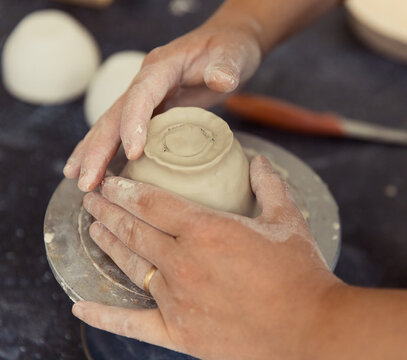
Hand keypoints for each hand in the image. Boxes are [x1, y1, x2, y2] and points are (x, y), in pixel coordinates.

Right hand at [63, 21, 261, 191]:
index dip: (133, 122)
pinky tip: (101, 172)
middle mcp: (147, 81)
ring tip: (80, 182)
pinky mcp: (153, 110)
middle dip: (98, 148)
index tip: (133, 153)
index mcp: (163, 66)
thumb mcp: (233, 54)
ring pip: (112, 125)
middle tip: (87, 181)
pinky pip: (124, 131)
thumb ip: (225, 67)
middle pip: (114, 114)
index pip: (141, 94)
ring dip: (94, 153)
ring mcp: (146, 96)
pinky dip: (109, 151)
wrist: (226, 44)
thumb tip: (220, 79)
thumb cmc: (229, 48)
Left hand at [73, 156, 341, 359]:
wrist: (309, 329)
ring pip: (131, 266)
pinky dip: (104, 314)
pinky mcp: (179, 332)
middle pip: (134, 229)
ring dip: (109, 244)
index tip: (111, 181)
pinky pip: (133, 322)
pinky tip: (81, 305)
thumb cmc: (300, 273)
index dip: (127, 189)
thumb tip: (258, 161)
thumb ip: (268, 186)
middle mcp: (183, 262)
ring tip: (93, 228)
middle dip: (110, 210)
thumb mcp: (287, 221)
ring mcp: (177, 299)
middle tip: (93, 198)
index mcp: (206, 230)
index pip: (152, 202)